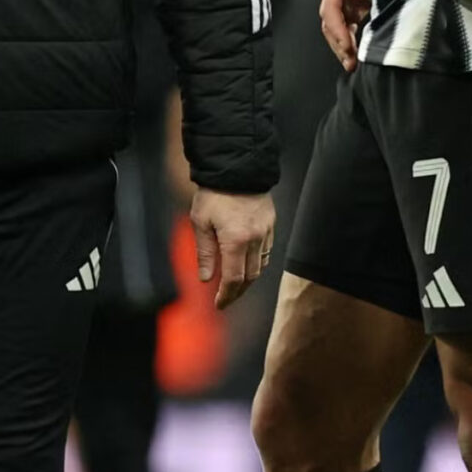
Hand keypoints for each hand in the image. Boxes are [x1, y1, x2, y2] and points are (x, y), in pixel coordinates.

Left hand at [190, 188, 275, 308]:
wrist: (237, 166)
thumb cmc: (213, 194)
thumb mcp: (200, 221)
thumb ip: (204, 252)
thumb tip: (205, 278)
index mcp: (235, 241)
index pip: (233, 279)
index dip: (227, 296)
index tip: (219, 305)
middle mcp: (254, 240)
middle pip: (250, 277)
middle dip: (238, 292)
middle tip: (226, 300)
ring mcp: (265, 232)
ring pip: (261, 266)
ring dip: (249, 279)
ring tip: (235, 285)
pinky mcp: (271, 224)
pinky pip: (266, 251)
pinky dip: (257, 262)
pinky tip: (247, 264)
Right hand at [318, 0, 373, 69]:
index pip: (329, 10)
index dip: (337, 29)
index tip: (346, 45)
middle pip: (330, 24)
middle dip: (338, 44)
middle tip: (350, 61)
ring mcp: (347, 3)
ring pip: (338, 28)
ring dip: (344, 46)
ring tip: (353, 63)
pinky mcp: (357, 8)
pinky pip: (350, 28)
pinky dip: (353, 41)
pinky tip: (359, 52)